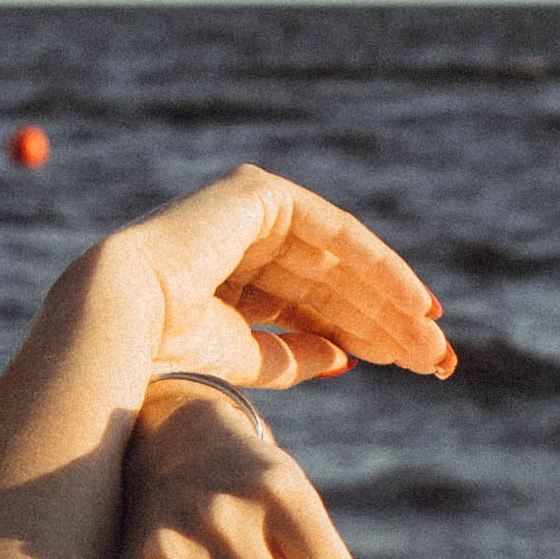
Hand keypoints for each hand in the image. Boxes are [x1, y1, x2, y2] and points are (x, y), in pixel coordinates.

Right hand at [97, 167, 455, 396]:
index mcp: (231, 272)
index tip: (412, 363)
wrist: (123, 318)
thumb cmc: (163, 348)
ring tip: (432, 343)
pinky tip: (417, 305)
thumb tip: (344, 358)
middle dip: (386, 323)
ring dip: (391, 305)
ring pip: (342, 263)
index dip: (365, 332)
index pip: (313, 303)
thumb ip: (291, 355)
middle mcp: (244, 235)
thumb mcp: (242, 356)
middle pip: (334, 284)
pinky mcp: (262, 195)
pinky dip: (381, 269)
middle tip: (437, 361)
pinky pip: (338, 236)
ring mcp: (252, 210)